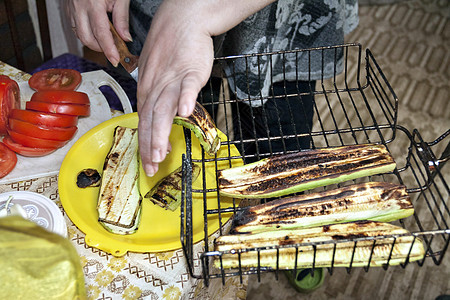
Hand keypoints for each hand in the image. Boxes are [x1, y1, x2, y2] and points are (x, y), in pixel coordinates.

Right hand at [65, 0, 131, 66]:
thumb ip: (122, 18)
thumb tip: (125, 37)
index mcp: (93, 4)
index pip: (102, 34)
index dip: (109, 50)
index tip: (115, 60)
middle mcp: (79, 7)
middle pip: (87, 39)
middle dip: (101, 48)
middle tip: (113, 49)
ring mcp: (71, 8)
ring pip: (79, 35)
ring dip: (93, 41)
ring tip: (106, 39)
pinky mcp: (67, 8)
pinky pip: (75, 27)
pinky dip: (86, 33)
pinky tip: (95, 30)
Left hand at [137, 0, 213, 176]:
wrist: (182, 21)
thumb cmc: (169, 48)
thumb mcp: (154, 74)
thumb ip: (156, 96)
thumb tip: (155, 118)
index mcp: (148, 90)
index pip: (143, 122)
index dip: (144, 144)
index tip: (147, 164)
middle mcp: (156, 87)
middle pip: (151, 119)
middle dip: (150, 146)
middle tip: (151, 167)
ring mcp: (173, 79)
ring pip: (164, 108)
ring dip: (162, 131)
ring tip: (161, 152)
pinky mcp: (190, 70)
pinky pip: (187, 85)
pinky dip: (185, 98)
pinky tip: (185, 112)